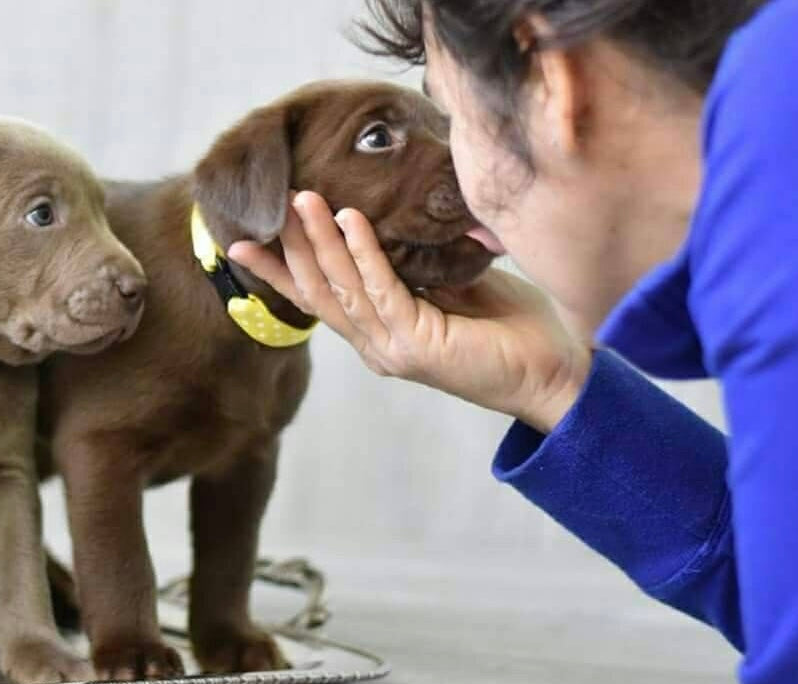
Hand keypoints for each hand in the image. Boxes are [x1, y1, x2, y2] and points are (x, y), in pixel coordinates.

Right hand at [228, 191, 590, 432]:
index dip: (278, 270)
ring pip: (342, 289)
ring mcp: (393, 348)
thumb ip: (412, 262)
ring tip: (304, 198)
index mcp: (377, 334)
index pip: (317, 297)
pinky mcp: (418, 346)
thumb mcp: (449, 283)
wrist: (555, 372)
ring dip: (321, 240)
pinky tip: (350, 221)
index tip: (242, 241)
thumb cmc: (510, 327)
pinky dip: (363, 254)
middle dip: (292, 244)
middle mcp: (375, 345)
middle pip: (318, 290)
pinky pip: (383, 291)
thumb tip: (383, 216)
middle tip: (273, 201)